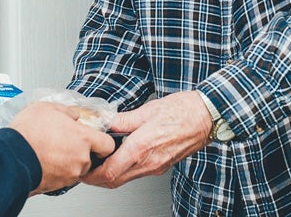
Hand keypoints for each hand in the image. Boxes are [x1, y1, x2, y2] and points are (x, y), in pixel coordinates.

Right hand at [7, 101, 116, 194]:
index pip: (107, 145)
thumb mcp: (47, 108)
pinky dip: (56, 169)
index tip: (95, 139)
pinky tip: (45, 159)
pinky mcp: (58, 184)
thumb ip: (66, 111)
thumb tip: (73, 114)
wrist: (12, 155)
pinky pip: (63, 176)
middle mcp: (80, 158)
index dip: (102, 141)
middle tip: (64, 141)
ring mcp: (69, 173)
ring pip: (76, 168)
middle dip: (80, 150)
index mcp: (83, 138)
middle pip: (90, 157)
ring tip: (50, 150)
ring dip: (67, 160)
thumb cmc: (28, 132)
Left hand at [80, 90, 210, 187]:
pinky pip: (138, 173)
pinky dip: (123, 170)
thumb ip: (122, 119)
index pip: (110, 172)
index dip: (92, 175)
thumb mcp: (146, 110)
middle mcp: (149, 162)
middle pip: (115, 181)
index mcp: (141, 148)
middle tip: (85, 169)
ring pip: (126, 179)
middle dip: (96, 179)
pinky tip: (118, 158)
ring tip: (98, 162)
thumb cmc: (182, 111)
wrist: (207, 117)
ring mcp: (156, 166)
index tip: (82, 169)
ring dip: (109, 175)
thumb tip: (105, 121)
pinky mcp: (162, 165)